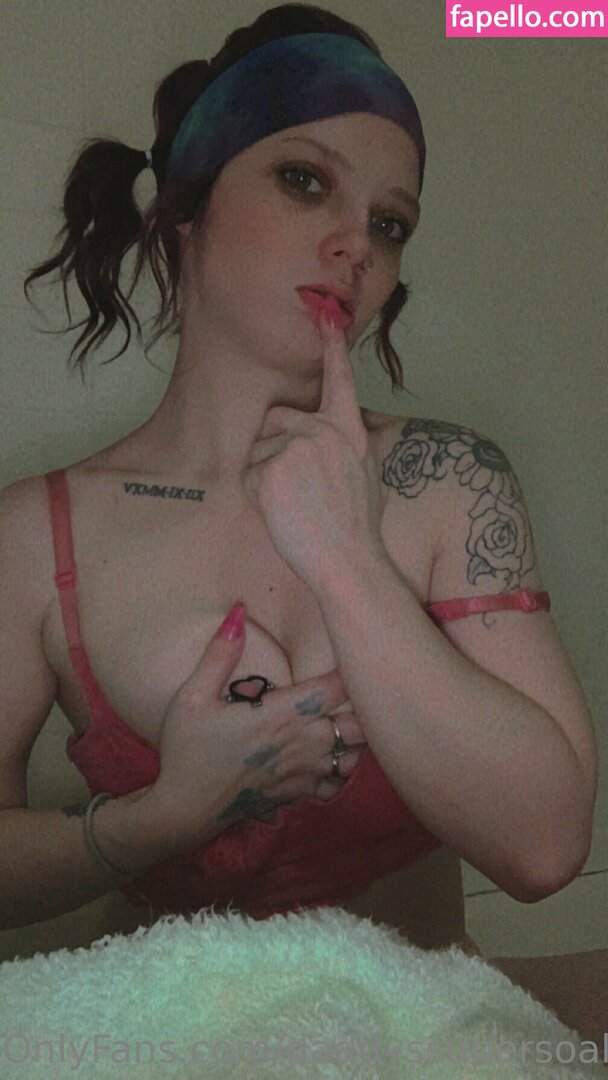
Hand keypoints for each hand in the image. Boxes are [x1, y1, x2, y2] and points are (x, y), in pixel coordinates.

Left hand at [243, 300, 386, 587]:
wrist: (349, 562)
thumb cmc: (355, 527)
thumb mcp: (364, 473)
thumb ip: (344, 443)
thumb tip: (329, 432)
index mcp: (349, 430)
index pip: (339, 379)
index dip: (331, 344)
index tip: (326, 311)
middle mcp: (323, 430)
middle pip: (277, 419)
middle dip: (276, 447)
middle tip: (299, 488)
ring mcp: (295, 447)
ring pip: (259, 449)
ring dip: (266, 475)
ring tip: (295, 505)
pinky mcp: (268, 468)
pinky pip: (247, 474)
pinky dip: (256, 496)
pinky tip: (282, 512)